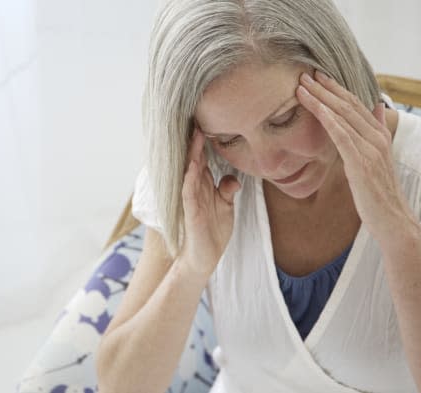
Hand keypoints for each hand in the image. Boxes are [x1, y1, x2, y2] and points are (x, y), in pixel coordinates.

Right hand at [180, 128, 240, 275]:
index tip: (208, 121)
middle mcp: (195, 188)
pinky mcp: (191, 211)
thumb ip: (227, 190)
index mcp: (203, 185)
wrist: (204, 258)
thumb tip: (231, 178)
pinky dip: (190, 177)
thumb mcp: (225, 207)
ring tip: (196, 134)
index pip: (202, 158)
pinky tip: (193, 165)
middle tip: (198, 117)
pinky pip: (189, 191)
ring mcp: (191, 199)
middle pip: (194, 159)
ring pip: (190, 171)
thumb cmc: (213, 232)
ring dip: (192, 153)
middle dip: (196, 140)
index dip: (204, 141)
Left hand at [296, 71, 416, 242]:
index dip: (335, 89)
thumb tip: (377, 107)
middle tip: (305, 73)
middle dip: (325, 88)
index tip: (317, 76)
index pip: (355, 105)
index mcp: (379, 135)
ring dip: (321, 99)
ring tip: (302, 86)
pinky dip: (329, 119)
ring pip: (343, 116)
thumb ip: (377, 131)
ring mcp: (370, 148)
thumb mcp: (378, 158)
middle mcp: (376, 137)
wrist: (392, 219)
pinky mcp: (362, 162)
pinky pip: (342, 135)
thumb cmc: (379, 193)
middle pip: (347, 105)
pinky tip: (316, 108)